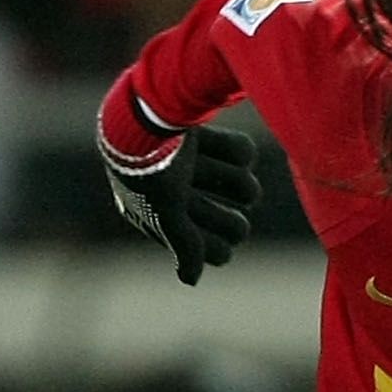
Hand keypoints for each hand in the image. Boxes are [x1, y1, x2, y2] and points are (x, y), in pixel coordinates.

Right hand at [103, 121, 259, 285]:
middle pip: (234, 225)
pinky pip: (244, 153)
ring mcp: (195, 166)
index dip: (215, 247)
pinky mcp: (206, 137)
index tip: (209, 238)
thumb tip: (191, 279)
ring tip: (224, 174)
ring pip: (244, 189)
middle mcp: (179, 193)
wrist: (147, 111)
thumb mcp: (165, 213)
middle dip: (230, 221)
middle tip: (226, 215)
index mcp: (160, 214)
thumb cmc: (151, 170)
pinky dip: (235, 148)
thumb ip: (184, 247)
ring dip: (238, 183)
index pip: (209, 249)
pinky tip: (211, 140)